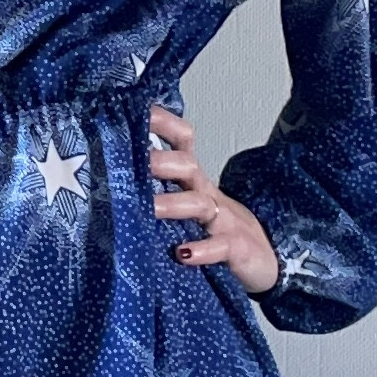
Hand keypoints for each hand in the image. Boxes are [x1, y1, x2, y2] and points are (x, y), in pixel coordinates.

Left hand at [148, 103, 280, 294]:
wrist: (264, 263)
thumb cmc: (218, 232)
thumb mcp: (190, 208)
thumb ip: (159, 193)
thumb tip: (112, 181)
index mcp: (194, 182)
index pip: (182, 141)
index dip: (164, 124)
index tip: (138, 113)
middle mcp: (206, 195)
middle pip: (188, 166)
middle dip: (162, 161)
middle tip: (135, 164)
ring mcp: (223, 221)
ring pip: (199, 204)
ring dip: (173, 204)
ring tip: (150, 208)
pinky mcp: (235, 248)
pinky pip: (220, 246)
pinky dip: (202, 250)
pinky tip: (183, 254)